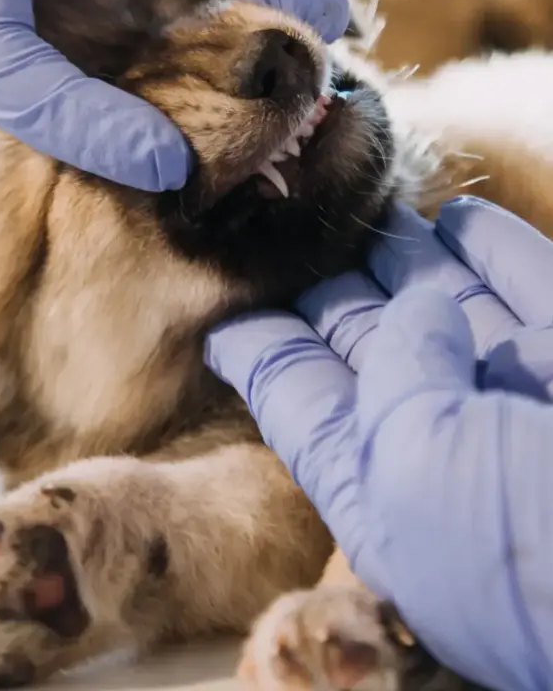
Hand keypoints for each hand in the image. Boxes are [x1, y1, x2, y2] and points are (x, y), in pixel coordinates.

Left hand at [206, 197, 552, 690]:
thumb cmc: (527, 541)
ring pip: (447, 306)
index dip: (257, 342)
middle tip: (292, 221)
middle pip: (370, 340)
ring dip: (410, 257)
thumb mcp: (417, 461)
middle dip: (334, 286)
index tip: (223, 291)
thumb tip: (418, 307)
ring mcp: (515, 389)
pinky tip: (461, 213)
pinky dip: (496, 247)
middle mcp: (444, 433)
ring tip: (368, 204)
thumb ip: (396, 370)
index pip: (296, 394)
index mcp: (380, 479)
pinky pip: (531, 284)